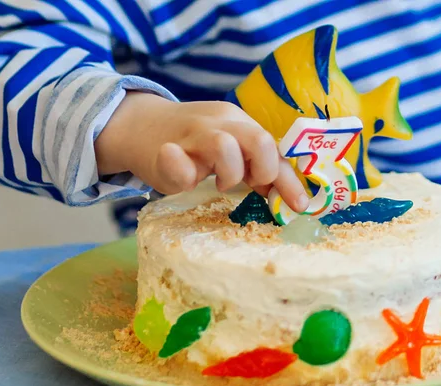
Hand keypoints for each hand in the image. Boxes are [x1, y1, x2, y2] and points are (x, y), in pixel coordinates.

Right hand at [95, 92, 308, 211]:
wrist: (139, 124)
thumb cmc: (192, 143)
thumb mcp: (229, 148)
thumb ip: (254, 168)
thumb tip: (286, 197)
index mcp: (240, 124)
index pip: (274, 150)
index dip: (289, 181)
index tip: (300, 207)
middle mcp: (220, 123)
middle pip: (259, 140)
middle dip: (263, 171)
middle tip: (249, 184)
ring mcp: (192, 135)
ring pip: (224, 146)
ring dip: (229, 173)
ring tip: (218, 183)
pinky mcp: (163, 151)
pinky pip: (176, 159)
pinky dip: (183, 172)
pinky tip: (186, 180)